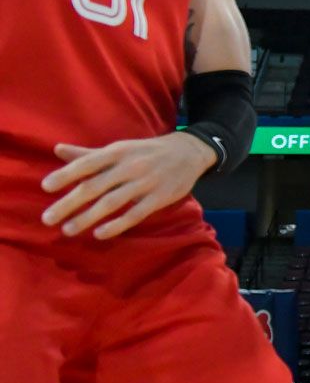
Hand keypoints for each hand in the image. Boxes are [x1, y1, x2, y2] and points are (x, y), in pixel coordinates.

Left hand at [41, 134, 215, 238]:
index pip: (87, 163)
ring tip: (68, 229)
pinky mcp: (159, 198)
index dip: (66, 174)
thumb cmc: (146, 152)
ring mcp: (145, 183)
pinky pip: (135, 214)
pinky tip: (99, 234)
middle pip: (95, 186)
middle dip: (70, 203)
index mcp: (117, 152)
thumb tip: (57, 150)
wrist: (189, 152)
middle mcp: (129, 166)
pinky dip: (117, 225)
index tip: (46, 187)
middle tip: (48, 218)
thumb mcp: (119, 149)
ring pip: (112, 202)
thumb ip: (88, 154)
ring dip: (88, 217)